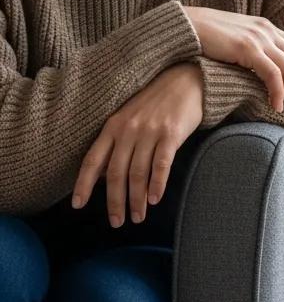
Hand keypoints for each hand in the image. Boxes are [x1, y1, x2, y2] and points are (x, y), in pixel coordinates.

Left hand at [72, 63, 202, 227]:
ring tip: (139, 215)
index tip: (78, 205)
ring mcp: (150, 131)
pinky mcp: (171, 133)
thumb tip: (102, 175)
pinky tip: (155, 199)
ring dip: (137, 199)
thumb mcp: (129, 116)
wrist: (187, 79)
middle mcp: (128, 129)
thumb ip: (116, 142)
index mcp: (113, 125)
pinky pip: (161, 165)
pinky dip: (157, 184)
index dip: (83, 185)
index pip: (92, 160)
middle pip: (115, 173)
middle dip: (115, 202)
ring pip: (138, 173)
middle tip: (117, 221)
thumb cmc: (158, 100)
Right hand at [182, 6, 283, 115]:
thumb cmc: (207, 37)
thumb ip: (253, 48)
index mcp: (267, 28)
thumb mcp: (236, 39)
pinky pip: (271, 73)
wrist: (185, 25)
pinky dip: (278, 91)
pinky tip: (277, 106)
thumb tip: (262, 66)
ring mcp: (259, 39)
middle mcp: (268, 31)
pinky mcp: (247, 48)